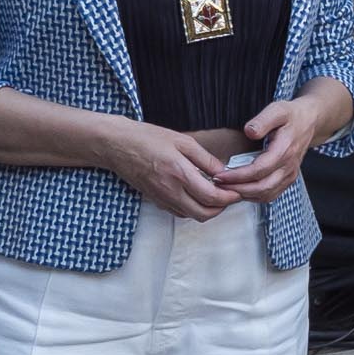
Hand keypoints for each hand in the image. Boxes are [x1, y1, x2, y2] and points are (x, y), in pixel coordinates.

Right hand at [103, 119, 232, 221]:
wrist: (116, 145)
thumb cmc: (146, 138)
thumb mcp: (182, 141)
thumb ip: (205, 159)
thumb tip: (224, 172)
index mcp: (180, 174)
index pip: (212, 198)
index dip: (230, 198)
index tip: (237, 191)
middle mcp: (171, 192)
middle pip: (205, 214)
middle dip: (222, 208)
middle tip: (230, 195)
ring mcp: (162, 199)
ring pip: (193, 216)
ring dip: (208, 210)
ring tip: (216, 194)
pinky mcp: (156, 201)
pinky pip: (180, 212)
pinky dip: (193, 208)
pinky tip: (197, 195)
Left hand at [222, 83, 351, 203]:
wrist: (309, 122)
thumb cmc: (291, 115)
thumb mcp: (277, 110)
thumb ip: (263, 120)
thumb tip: (249, 131)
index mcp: (285, 150)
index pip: (259, 170)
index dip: (238, 176)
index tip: (219, 175)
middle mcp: (289, 166)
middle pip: (262, 187)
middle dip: (237, 189)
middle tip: (218, 184)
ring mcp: (289, 175)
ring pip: (266, 194)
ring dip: (244, 195)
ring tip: (225, 188)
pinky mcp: (288, 179)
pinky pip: (271, 194)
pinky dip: (254, 196)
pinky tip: (240, 189)